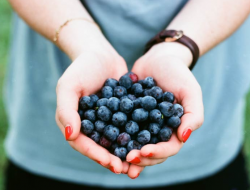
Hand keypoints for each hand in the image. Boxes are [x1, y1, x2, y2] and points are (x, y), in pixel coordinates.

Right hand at [55, 48, 130, 173]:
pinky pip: (129, 126)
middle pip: (101, 146)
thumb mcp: (68, 86)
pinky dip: (137, 135)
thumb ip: (66, 110)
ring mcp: (108, 119)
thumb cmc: (81, 68)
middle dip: (113, 159)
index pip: (84, 144)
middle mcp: (92, 125)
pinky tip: (149, 141)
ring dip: (127, 152)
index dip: (97, 155)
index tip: (111, 164)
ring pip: (117, 140)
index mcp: (76, 122)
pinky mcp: (122, 113)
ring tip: (139, 161)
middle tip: (127, 169)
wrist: (100, 54)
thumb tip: (70, 136)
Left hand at [127, 42, 203, 166]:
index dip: (157, 153)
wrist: (158, 59)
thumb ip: (193, 115)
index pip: (168, 148)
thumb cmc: (178, 73)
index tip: (143, 152)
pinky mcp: (129, 116)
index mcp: (174, 129)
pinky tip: (106, 142)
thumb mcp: (190, 91)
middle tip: (127, 159)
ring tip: (115, 160)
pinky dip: (115, 137)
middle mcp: (158, 130)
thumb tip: (184, 137)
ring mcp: (143, 124)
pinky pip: (122, 129)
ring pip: (135, 144)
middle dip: (140, 158)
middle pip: (151, 151)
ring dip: (127, 154)